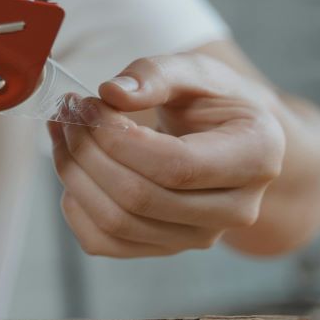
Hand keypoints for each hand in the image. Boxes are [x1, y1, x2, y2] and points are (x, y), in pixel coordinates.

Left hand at [50, 53, 285, 256]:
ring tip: (63, 133)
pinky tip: (74, 170)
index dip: (119, 139)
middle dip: (89, 152)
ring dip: (74, 175)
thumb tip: (113, 92)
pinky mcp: (165, 248)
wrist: (228, 138)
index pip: (176, 166)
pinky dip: (75, 207)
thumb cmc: (214, 102)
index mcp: (256, 157)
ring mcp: (200, 236)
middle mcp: (235, 209)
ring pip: (116, 223)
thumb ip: (156, 74)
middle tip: (68, 114)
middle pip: (140, 197)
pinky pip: (104, 242)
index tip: (88, 105)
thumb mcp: (195, 72)